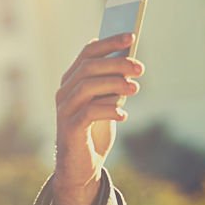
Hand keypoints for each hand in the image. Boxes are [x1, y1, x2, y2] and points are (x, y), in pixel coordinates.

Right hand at [52, 33, 143, 204]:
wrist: (82, 167)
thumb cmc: (95, 132)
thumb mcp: (107, 104)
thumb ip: (113, 85)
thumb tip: (131, 64)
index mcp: (72, 81)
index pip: (88, 53)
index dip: (109, 43)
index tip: (131, 36)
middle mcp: (65, 92)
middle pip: (89, 68)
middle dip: (116, 64)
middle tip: (140, 68)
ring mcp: (64, 110)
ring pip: (87, 87)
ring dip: (114, 85)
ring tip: (135, 89)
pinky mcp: (69, 129)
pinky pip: (88, 113)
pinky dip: (108, 111)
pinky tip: (123, 115)